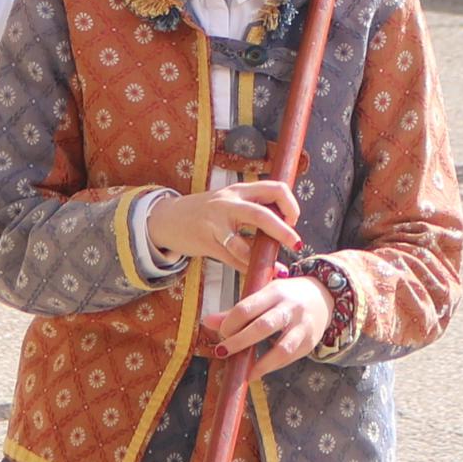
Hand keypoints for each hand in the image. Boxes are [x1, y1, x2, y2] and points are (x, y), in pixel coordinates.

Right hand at [149, 180, 301, 270]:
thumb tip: (284, 223)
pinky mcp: (206, 243)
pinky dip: (246, 268)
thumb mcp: (228, 201)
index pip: (274, 188)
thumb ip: (253, 207)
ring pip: (243, 244)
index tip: (292, 220)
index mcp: (239, 190)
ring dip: (263, 259)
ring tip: (277, 268)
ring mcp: (215, 224)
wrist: (166, 218)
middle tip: (296, 244)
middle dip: (283, 231)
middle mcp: (228, 204)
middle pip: (261, 214)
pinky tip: (256, 273)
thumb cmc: (204, 211)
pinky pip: (231, 259)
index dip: (290, 205)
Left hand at [204, 270, 332, 373]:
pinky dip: (272, 366)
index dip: (230, 322)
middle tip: (222, 351)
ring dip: (261, 363)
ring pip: (281, 348)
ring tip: (245, 372)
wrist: (323, 295)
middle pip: (262, 327)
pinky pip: (289, 358)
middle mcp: (290, 308)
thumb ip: (236, 311)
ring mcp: (303, 326)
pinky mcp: (309, 342)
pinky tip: (258, 370)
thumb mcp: (263, 295)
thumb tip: (206, 322)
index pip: (247, 307)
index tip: (222, 333)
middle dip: (239, 341)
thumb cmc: (285, 296)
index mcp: (275, 291)